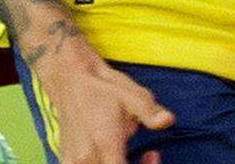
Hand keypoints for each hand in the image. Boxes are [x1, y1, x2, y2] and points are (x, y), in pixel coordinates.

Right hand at [37, 44, 172, 163]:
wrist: (70, 79)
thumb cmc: (103, 87)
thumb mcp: (132, 95)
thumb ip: (150, 112)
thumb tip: (167, 120)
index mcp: (104, 142)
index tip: (152, 155)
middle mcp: (86, 157)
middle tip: (148, 156)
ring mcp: (73, 162)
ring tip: (130, 154)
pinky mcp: (68, 162)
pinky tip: (113, 155)